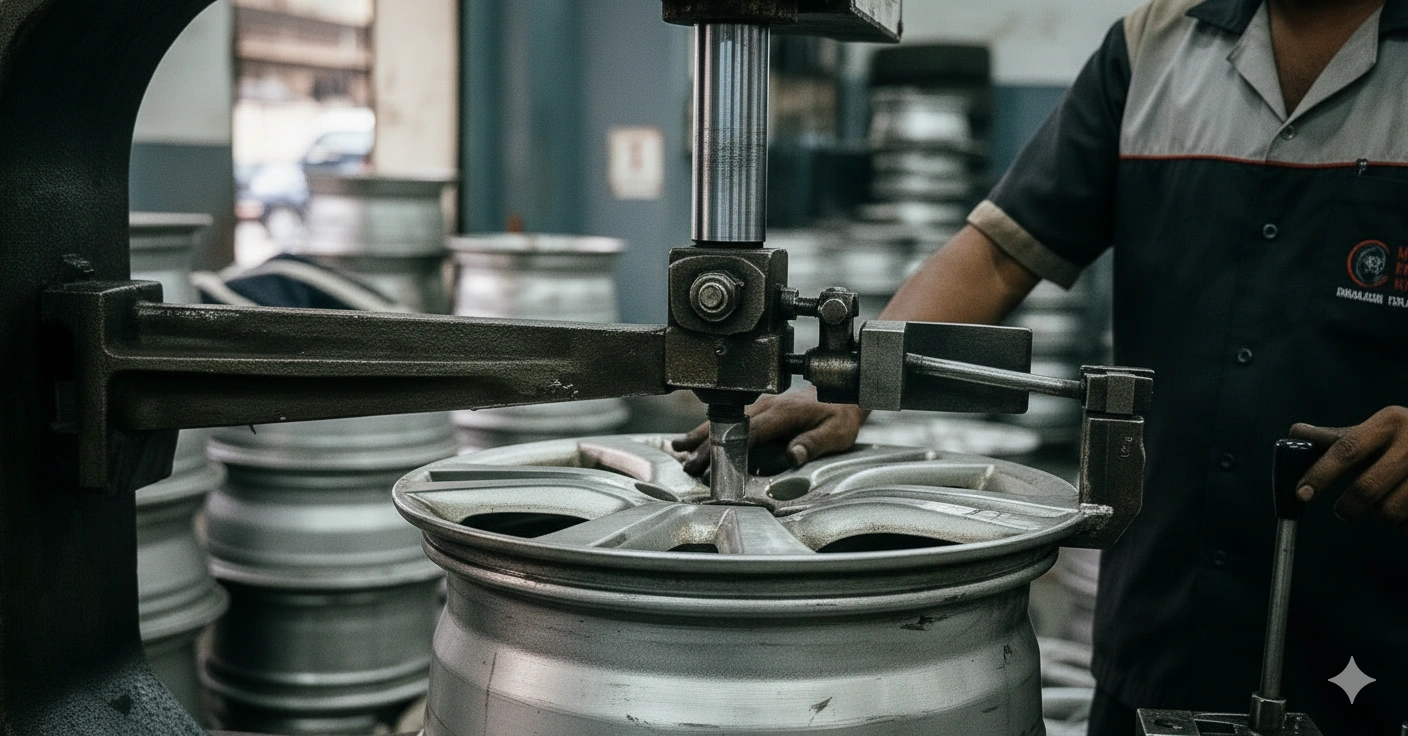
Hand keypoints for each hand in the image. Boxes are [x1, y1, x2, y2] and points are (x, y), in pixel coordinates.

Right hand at [671, 388, 867, 475]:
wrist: (845, 395)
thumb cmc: (841, 414)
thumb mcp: (835, 433)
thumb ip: (812, 444)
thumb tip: (793, 455)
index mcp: (782, 412)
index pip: (747, 433)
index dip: (724, 448)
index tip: (707, 463)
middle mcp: (767, 406)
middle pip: (727, 426)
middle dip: (704, 445)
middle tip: (687, 464)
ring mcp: (761, 405)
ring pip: (724, 420)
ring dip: (700, 435)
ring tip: (678, 448)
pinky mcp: (759, 408)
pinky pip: (730, 419)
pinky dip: (709, 428)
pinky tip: (694, 438)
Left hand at [1290, 406, 1407, 526]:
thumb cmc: (1403, 440)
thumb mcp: (1374, 431)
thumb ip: (1336, 438)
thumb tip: (1294, 433)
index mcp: (1390, 422)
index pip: (1346, 450)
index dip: (1321, 474)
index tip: (1302, 493)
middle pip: (1367, 488)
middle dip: (1347, 506)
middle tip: (1342, 510)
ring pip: (1390, 511)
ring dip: (1379, 515)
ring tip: (1382, 504)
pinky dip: (1402, 522)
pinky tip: (1405, 506)